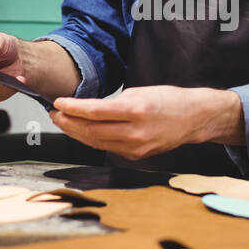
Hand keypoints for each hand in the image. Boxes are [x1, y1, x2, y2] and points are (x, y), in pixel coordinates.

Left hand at [51, 86, 242, 160]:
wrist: (193, 119)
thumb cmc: (168, 100)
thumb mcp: (140, 91)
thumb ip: (113, 102)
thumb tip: (87, 108)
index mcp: (136, 110)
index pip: (95, 112)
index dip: (73, 108)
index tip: (58, 102)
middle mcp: (135, 132)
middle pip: (91, 131)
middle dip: (68, 122)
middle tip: (55, 113)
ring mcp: (135, 148)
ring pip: (96, 142)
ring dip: (76, 132)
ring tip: (63, 121)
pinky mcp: (135, 156)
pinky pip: (107, 148)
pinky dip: (92, 139)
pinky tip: (83, 131)